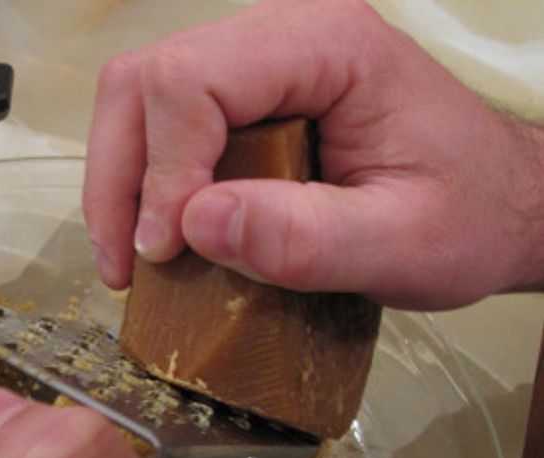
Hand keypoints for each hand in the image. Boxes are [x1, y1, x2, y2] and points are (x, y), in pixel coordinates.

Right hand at [83, 0, 543, 308]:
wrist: (497, 204)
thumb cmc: (468, 216)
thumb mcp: (402, 246)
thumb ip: (307, 239)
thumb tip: (195, 223)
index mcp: (327, 45)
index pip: (193, 80)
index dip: (162, 170)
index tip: (167, 250)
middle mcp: (282, 34)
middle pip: (144, 80)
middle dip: (119, 178)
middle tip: (127, 263)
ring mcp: (259, 61)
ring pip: (137, 98)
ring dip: (119, 183)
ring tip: (134, 257)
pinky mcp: (247, 95)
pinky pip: (162, 122)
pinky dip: (143, 184)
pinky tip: (159, 235)